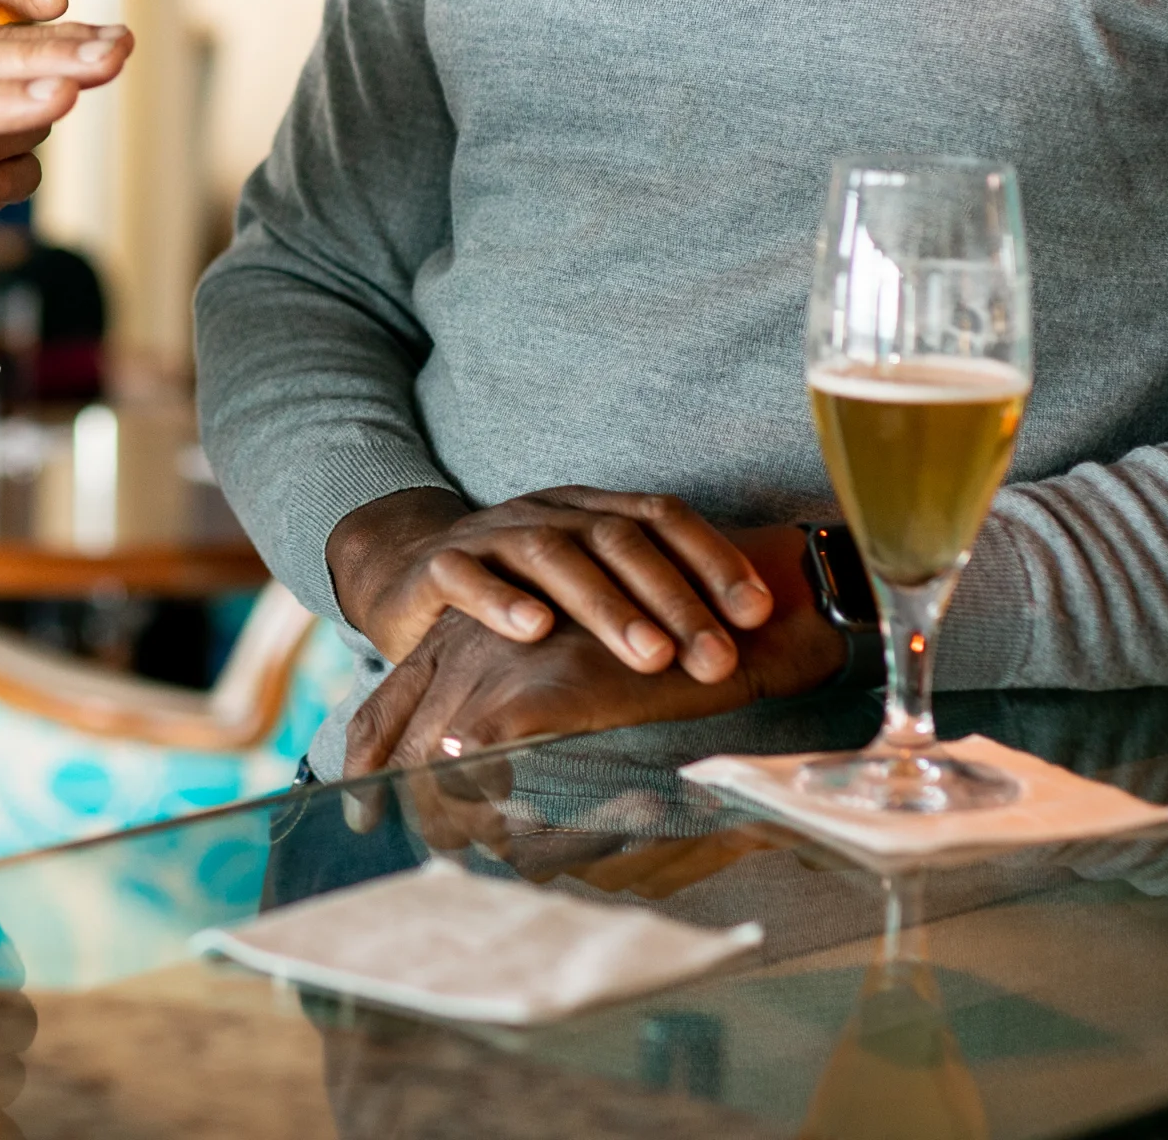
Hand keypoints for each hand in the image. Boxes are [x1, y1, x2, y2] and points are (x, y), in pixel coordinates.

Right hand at [328, 485, 775, 685]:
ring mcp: (489, 535)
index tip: (758, 612)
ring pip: (551, 553)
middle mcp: (546, 512)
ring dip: (606, 605)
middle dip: (674, 599)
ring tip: (650, 656)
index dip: (713, 558)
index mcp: (589, 509)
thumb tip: (743, 646)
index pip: (661, 516)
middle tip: (715, 658)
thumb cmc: (519, 594)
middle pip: (617, 539)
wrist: (409, 574)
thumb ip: (646, 604)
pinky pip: (467, 574)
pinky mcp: (437, 568)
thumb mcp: (585, 590)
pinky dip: (500, 599)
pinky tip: (536, 629)